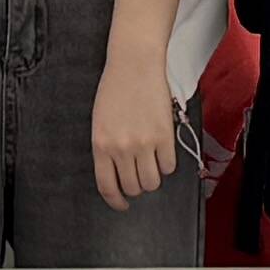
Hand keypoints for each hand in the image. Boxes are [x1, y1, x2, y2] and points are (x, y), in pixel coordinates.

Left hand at [92, 51, 181, 210]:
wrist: (134, 64)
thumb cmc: (114, 90)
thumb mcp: (100, 123)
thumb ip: (106, 149)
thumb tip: (117, 175)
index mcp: (100, 145)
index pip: (107, 187)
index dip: (116, 201)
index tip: (122, 204)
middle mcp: (121, 148)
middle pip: (133, 187)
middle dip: (137, 187)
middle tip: (139, 175)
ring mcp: (144, 143)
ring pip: (152, 182)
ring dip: (153, 177)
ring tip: (151, 163)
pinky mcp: (164, 136)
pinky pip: (169, 166)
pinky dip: (167, 163)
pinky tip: (162, 150)